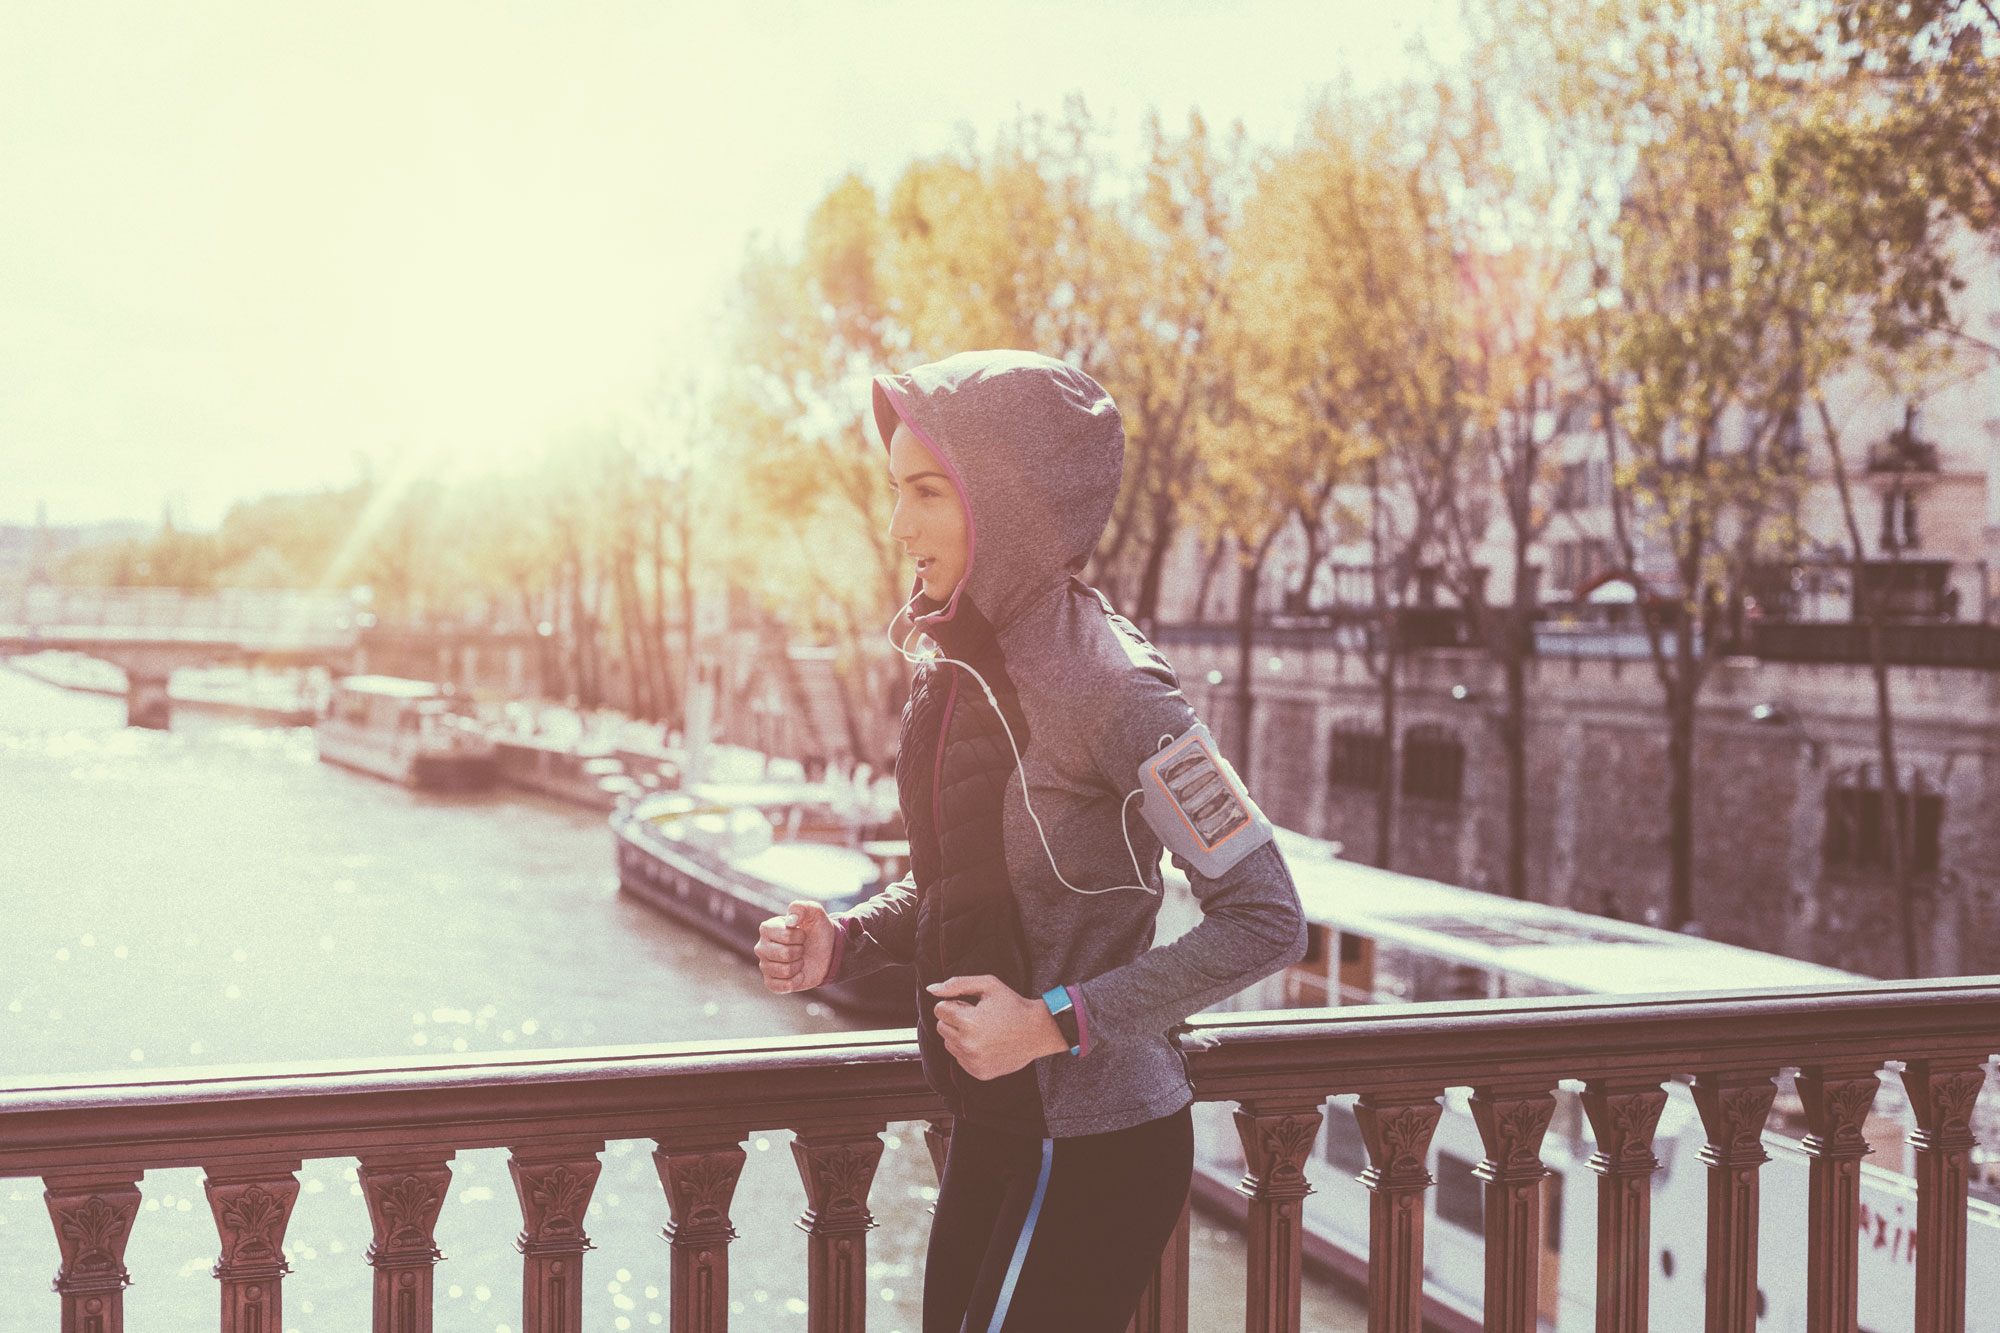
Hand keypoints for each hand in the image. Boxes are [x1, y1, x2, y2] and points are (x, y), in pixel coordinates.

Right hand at [756, 900, 836, 993]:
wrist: (826, 951)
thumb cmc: (817, 930)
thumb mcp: (814, 912)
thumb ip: (802, 908)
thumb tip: (790, 921)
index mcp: (767, 928)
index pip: (785, 936)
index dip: (799, 936)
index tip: (802, 934)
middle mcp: (761, 947)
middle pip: (784, 954)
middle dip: (800, 951)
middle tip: (802, 948)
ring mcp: (764, 966)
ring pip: (785, 971)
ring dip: (799, 966)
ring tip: (799, 959)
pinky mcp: (771, 982)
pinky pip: (783, 986)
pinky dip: (797, 980)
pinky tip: (798, 973)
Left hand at [928, 975, 1070, 1079]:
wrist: (1037, 1031)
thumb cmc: (1012, 1005)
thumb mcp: (987, 985)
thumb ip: (956, 984)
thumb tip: (930, 989)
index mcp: (968, 1021)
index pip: (939, 1009)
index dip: (954, 1003)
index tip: (969, 1004)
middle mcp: (968, 1044)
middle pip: (941, 1027)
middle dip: (954, 1020)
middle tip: (977, 1016)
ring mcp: (973, 1061)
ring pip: (949, 1044)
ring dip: (959, 1035)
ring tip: (982, 1030)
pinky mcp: (979, 1072)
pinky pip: (960, 1059)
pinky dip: (968, 1051)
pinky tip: (986, 1044)